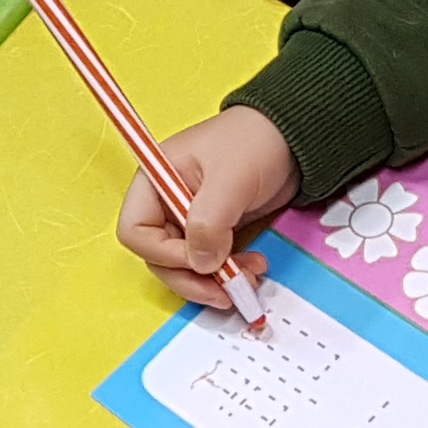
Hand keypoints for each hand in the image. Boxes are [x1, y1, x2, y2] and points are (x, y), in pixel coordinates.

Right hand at [117, 107, 296, 303]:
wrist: (291, 138)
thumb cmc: (255, 142)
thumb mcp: (230, 178)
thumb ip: (209, 221)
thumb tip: (200, 263)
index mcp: (155, 181)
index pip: (135, 232)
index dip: (163, 254)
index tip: (200, 260)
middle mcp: (165, 204)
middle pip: (158, 258)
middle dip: (192, 277)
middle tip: (226, 289)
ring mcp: (188, 220)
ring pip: (185, 266)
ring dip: (213, 281)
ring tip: (249, 276)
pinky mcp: (213, 231)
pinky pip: (209, 263)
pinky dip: (228, 273)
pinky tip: (253, 267)